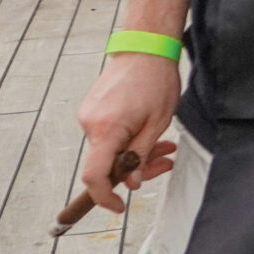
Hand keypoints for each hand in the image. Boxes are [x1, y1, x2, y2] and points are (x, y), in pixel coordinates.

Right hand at [74, 53, 183, 213]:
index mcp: (105, 129)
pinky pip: (108, 134)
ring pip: (110, 149)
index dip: (104, 197)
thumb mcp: (158, 123)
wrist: (144, 47)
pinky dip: (128, 138)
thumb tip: (131, 184)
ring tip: (165, 144)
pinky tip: (148, 132)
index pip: (94, 176)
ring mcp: (88, 115)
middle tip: (165, 162)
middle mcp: (89, 123)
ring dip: (136, 152)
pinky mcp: (92, 108)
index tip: (119, 206)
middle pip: (106, 163)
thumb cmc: (156, 81)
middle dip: (136, 169)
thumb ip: (141, 156)